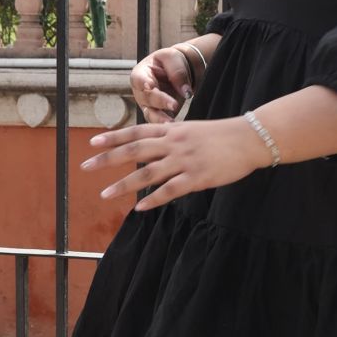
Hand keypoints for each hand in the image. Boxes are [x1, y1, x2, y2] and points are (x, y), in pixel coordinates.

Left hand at [82, 115, 266, 210]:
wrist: (250, 138)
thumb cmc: (223, 135)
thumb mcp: (193, 129)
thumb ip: (172, 137)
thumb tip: (153, 148)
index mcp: (173, 130)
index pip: (136, 132)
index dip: (113, 137)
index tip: (92, 143)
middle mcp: (174, 143)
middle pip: (134, 151)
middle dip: (107, 159)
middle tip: (85, 166)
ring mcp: (185, 160)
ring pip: (147, 173)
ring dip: (123, 184)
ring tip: (104, 194)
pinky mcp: (197, 177)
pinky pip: (170, 190)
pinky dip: (153, 199)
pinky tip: (140, 207)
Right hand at [130, 45, 195, 122]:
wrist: (180, 70)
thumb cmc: (171, 61)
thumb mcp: (173, 57)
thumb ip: (177, 71)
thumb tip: (185, 90)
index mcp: (140, 74)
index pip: (139, 80)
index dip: (144, 84)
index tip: (151, 87)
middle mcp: (141, 92)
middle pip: (146, 99)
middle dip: (160, 102)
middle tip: (173, 105)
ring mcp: (149, 105)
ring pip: (151, 114)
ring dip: (160, 119)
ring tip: (170, 123)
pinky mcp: (159, 114)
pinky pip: (160, 122)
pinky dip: (166, 125)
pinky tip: (174, 126)